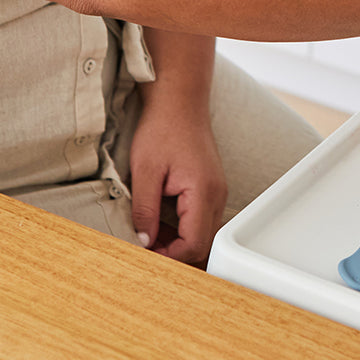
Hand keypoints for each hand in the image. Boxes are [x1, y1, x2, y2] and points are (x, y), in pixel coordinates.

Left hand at [129, 91, 227, 265]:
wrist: (179, 103)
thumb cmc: (163, 129)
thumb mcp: (145, 171)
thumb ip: (145, 210)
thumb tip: (143, 242)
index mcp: (203, 192)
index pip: (194, 243)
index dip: (169, 257)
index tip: (144, 256)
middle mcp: (216, 195)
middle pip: (202, 244)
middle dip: (174, 253)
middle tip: (144, 250)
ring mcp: (216, 191)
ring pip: (203, 233)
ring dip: (177, 242)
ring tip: (148, 236)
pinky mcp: (211, 188)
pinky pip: (201, 220)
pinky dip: (182, 229)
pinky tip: (159, 222)